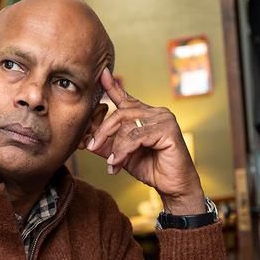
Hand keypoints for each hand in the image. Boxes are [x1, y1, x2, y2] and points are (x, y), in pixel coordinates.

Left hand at [86, 68, 204, 214]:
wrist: (173, 186)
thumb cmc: (151, 168)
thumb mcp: (122, 156)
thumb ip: (107, 146)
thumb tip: (87, 141)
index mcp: (145, 115)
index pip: (125, 98)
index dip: (112, 86)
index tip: (101, 73)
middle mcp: (155, 112)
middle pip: (120, 113)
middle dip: (103, 131)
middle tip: (92, 147)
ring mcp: (164, 118)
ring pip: (127, 125)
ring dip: (115, 147)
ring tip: (112, 164)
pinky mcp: (168, 129)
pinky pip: (137, 136)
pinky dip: (123, 150)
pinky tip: (118, 163)